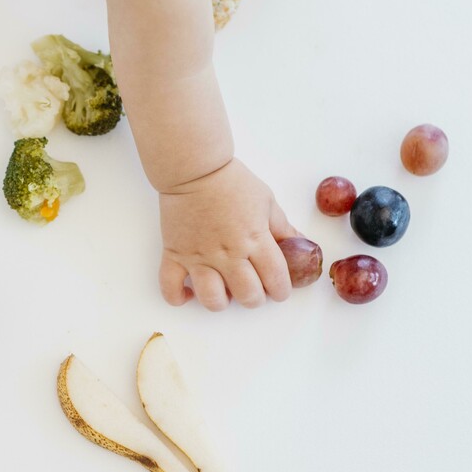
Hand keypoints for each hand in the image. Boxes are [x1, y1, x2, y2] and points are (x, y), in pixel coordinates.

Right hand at [158, 158, 298, 309]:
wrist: (195, 169)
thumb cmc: (232, 181)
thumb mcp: (267, 202)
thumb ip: (283, 228)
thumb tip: (301, 244)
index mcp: (255, 239)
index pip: (275, 278)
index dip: (281, 290)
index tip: (279, 290)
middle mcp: (228, 253)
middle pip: (247, 294)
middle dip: (255, 299)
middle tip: (253, 290)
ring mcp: (199, 256)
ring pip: (212, 298)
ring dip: (222, 302)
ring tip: (223, 292)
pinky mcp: (175, 254)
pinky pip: (170, 287)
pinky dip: (178, 298)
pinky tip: (189, 294)